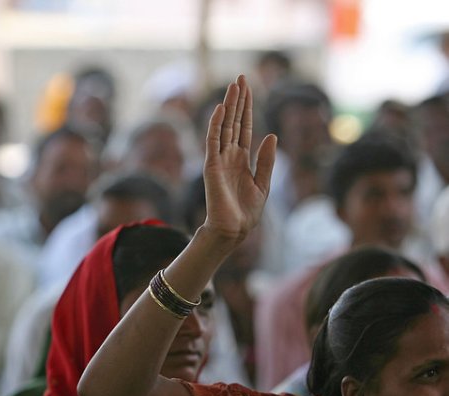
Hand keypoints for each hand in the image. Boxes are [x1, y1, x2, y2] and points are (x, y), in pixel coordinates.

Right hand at [203, 74, 276, 241]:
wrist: (234, 229)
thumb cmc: (247, 211)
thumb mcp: (263, 183)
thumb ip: (266, 160)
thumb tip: (271, 135)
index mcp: (242, 159)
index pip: (245, 127)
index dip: (248, 108)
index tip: (249, 88)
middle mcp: (230, 155)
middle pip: (234, 122)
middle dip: (238, 100)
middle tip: (241, 77)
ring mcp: (220, 159)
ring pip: (224, 126)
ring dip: (229, 106)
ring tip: (234, 85)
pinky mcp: (212, 166)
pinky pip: (213, 141)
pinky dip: (216, 124)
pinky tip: (222, 108)